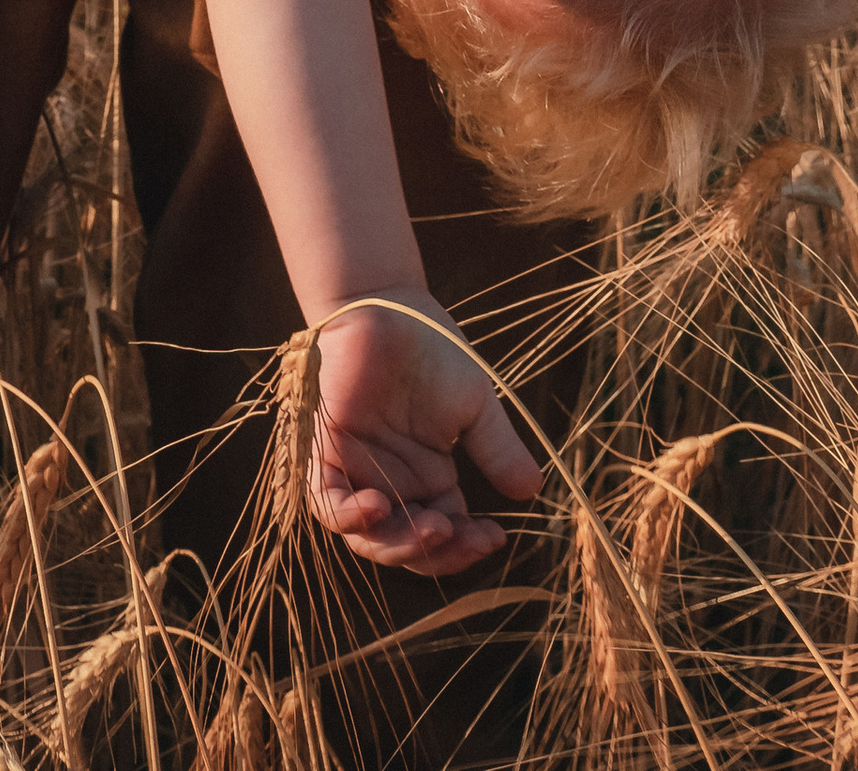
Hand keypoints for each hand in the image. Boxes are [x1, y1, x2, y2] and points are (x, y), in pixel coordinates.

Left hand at [307, 292, 541, 576]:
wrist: (388, 304)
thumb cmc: (431, 350)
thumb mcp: (473, 403)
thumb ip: (497, 448)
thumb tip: (533, 490)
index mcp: (428, 481)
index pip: (445, 535)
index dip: (466, 546)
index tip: (495, 536)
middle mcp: (392, 485)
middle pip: (407, 546)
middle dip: (435, 553)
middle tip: (460, 535)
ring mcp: (357, 472)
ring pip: (367, 537)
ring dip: (398, 543)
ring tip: (433, 527)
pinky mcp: (324, 451)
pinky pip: (327, 501)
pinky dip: (349, 515)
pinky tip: (378, 507)